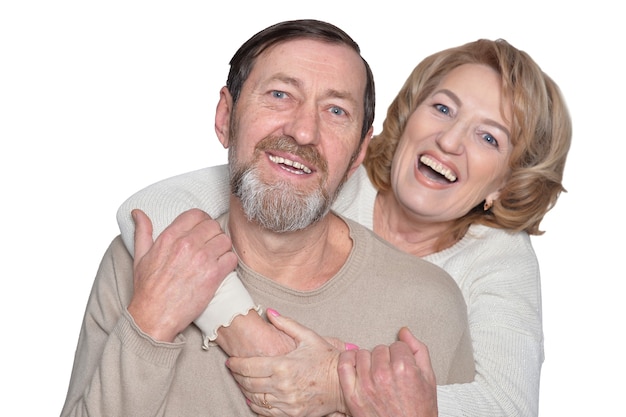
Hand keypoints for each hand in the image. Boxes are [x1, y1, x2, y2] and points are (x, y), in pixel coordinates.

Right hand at [127, 208, 236, 341]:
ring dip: (223, 248)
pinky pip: (231, 258)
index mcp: (170, 237)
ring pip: (225, 240)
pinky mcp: (213, 275)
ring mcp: (202, 259)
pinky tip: (221, 269)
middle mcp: (187, 244)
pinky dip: (229, 263)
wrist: (154, 316)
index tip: (202, 232)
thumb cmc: (147, 289)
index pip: (197, 214)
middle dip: (213, 235)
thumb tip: (138, 213)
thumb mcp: (140, 256)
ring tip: (216, 258)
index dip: (202, 221)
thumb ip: (142, 231)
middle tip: (210, 247)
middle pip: (213, 226)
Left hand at [226, 309, 345, 416]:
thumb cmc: (326, 359)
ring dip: (245, 390)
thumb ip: (286, 324)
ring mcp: (286, 402)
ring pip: (255, 398)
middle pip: (248, 383)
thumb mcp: (308, 336)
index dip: (236, 364)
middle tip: (234, 370)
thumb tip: (269, 312)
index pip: (249, 366)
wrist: (343, 383)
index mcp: (283, 365)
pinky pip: (266, 412)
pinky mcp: (291, 413)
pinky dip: (256, 405)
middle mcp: (282, 386)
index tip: (231, 361)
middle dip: (237, 376)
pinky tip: (252, 398)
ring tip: (242, 382)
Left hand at [337, 327, 436, 416]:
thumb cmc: (419, 412)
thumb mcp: (429, 380)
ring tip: (375, 373)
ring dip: (369, 361)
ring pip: (363, 354)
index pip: (398, 345)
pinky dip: (347, 360)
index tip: (401, 364)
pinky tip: (355, 365)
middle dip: (386, 358)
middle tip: (390, 372)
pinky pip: (343, 364)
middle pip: (380, 349)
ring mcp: (366, 385)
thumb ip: (418, 351)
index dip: (401, 355)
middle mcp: (383, 375)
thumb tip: (405, 332)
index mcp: (404, 369)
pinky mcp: (352, 395)